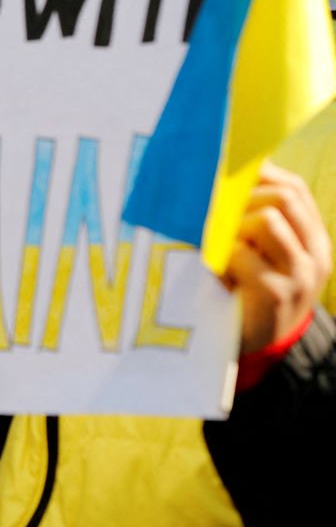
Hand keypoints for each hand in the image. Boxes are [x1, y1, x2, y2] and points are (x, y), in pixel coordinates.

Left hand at [222, 162, 331, 354]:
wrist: (255, 351)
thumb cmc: (249, 296)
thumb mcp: (265, 258)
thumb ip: (256, 223)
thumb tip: (229, 177)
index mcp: (313, 241)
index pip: (295, 190)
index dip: (261, 175)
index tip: (227, 175)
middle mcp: (313, 256)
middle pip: (283, 198)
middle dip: (242, 197)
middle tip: (215, 213)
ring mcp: (297, 276)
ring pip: (265, 220)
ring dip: (232, 226)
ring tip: (217, 246)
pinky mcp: (273, 294)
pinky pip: (241, 253)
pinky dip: (220, 254)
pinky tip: (214, 271)